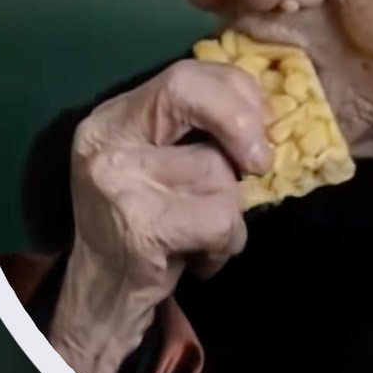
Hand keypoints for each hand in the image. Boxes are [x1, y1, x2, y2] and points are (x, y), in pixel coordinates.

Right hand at [47, 60, 271, 372]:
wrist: (104, 298)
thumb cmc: (149, 227)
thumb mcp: (165, 166)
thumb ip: (201, 133)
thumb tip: (269, 115)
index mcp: (113, 118)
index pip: (184, 74)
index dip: (237, 90)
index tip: (264, 123)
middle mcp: (105, 139)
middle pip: (190, 95)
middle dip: (241, 124)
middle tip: (260, 164)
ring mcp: (116, 180)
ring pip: (217, 172)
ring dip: (231, 213)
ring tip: (202, 234)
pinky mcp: (139, 223)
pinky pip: (219, 219)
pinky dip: (224, 245)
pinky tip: (198, 257)